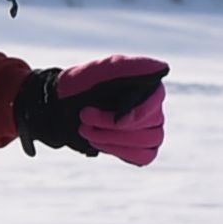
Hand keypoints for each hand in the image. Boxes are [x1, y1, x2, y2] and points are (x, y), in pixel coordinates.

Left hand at [14, 54, 168, 164]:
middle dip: (113, 127)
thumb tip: (163, 68)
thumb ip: (130, 66)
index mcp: (147, 85)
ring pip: (148, 142)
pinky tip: (98, 143)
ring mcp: (148, 129)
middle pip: (151, 126)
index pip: (157, 101)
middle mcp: (152, 107)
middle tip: (84, 118)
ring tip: (86, 131)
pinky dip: (121, 152)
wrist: (58, 106)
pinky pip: (145, 157)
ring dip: (113, 140)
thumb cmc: (79, 85)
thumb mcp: (100, 71)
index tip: (117, 119)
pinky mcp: (139, 147)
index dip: (139, 114)